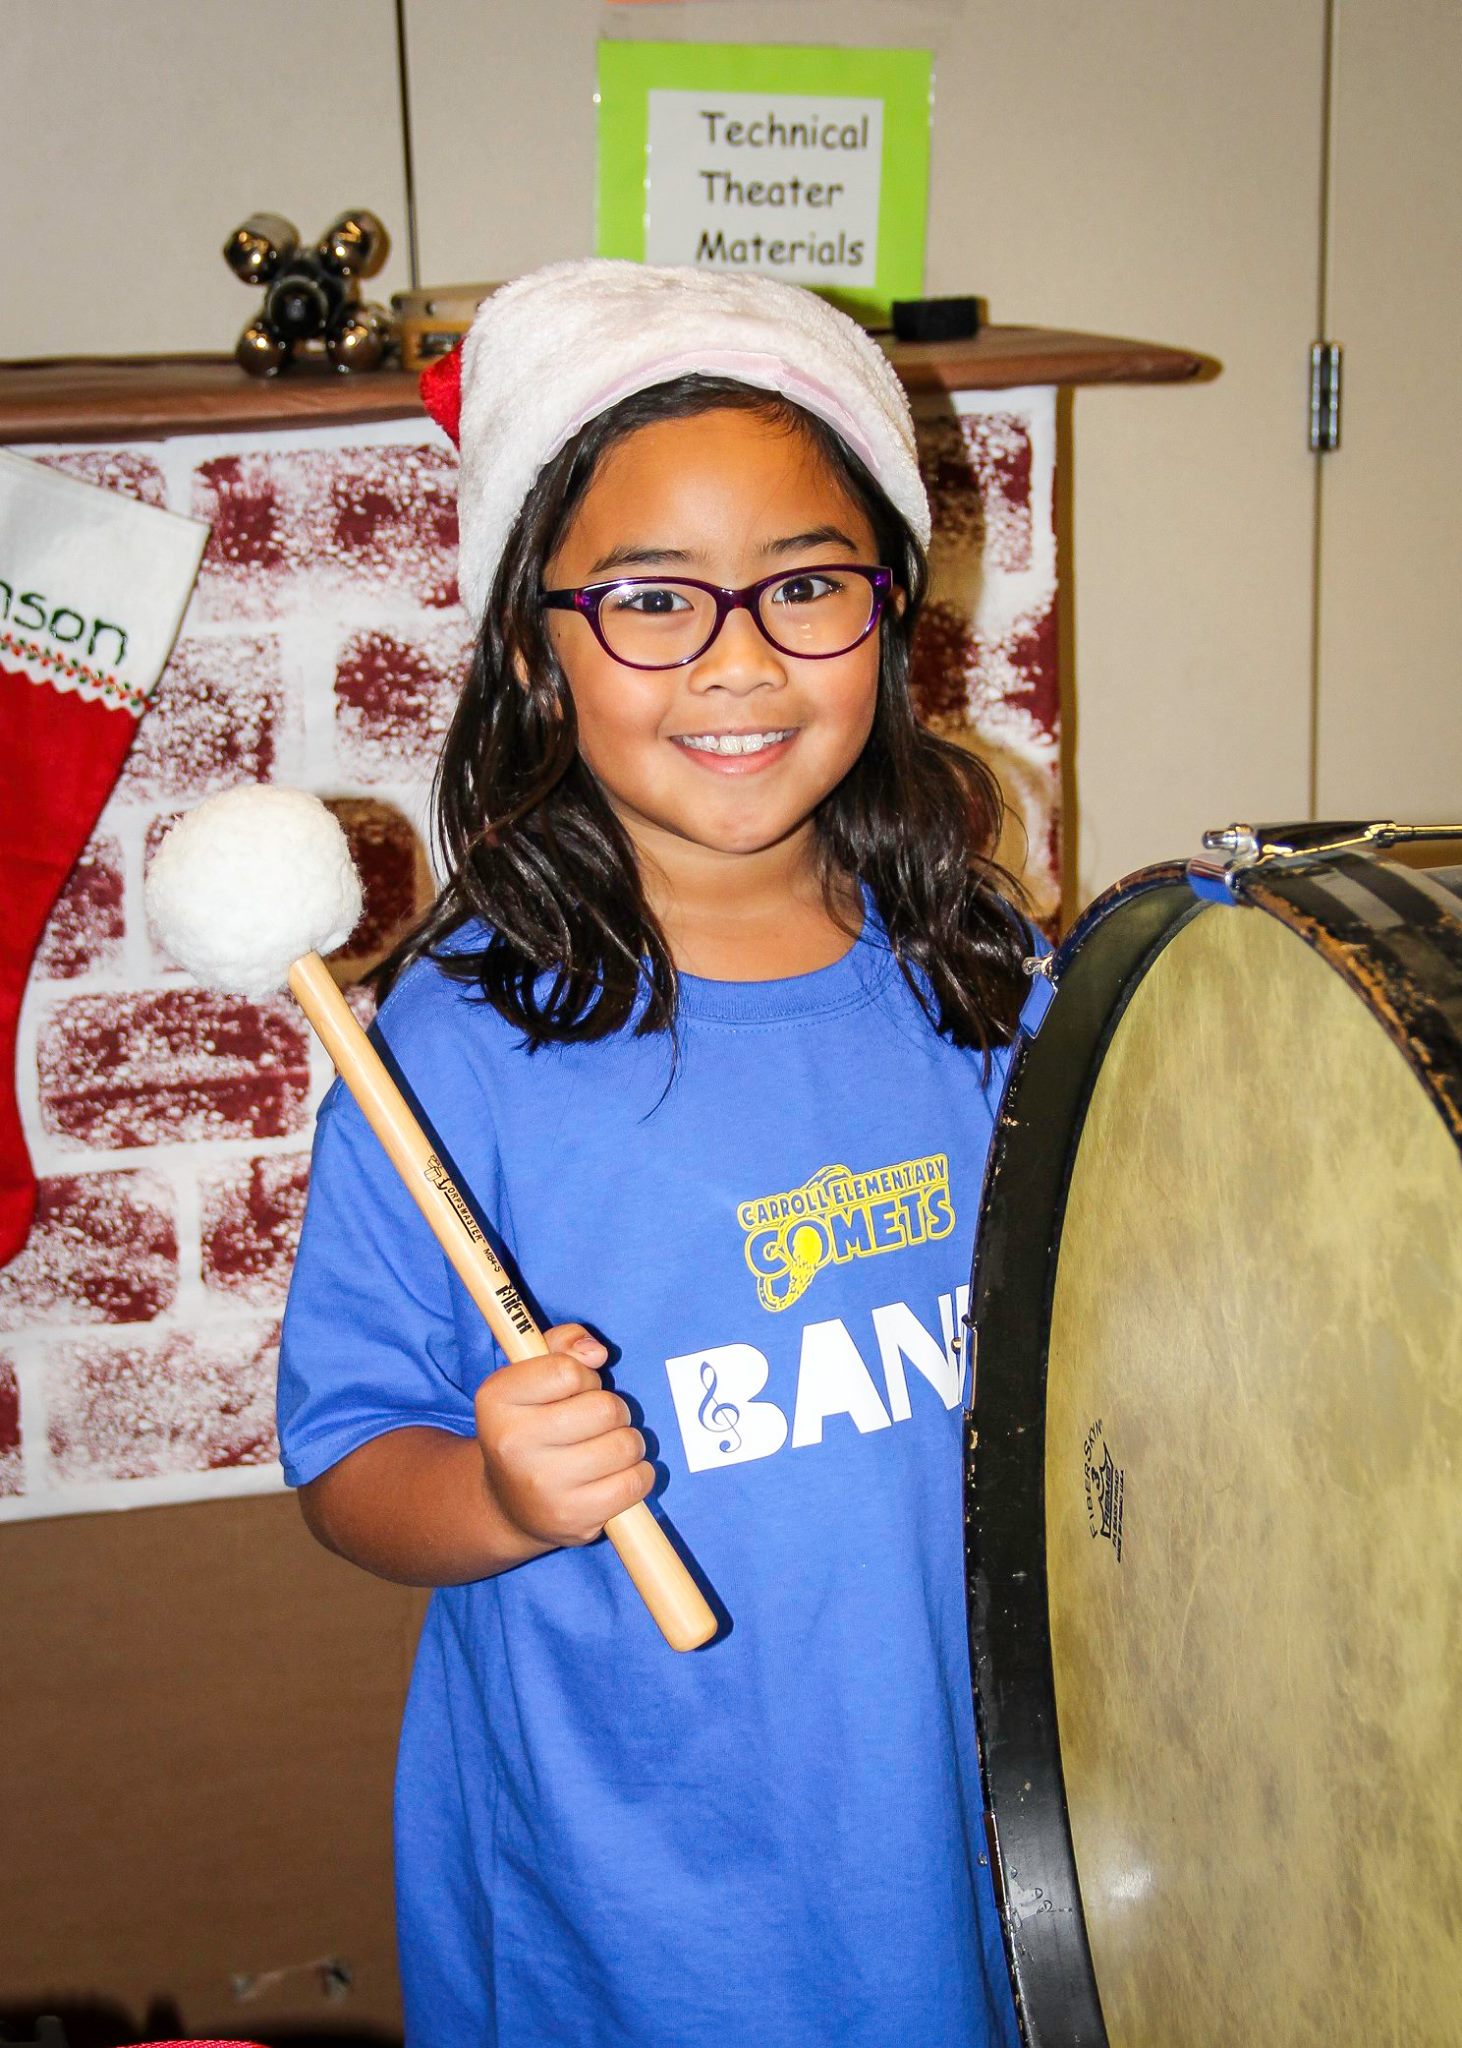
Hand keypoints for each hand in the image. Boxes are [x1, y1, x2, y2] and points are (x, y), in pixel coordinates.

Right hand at [474, 1322, 653, 1549]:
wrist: (508, 1505)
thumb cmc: (530, 1426)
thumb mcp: (530, 1376)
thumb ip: (562, 1343)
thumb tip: (597, 1352)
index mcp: (497, 1399)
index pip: (568, 1370)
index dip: (585, 1376)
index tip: (575, 1390)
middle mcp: (513, 1443)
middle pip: (605, 1408)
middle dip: (613, 1410)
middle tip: (596, 1423)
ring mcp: (543, 1485)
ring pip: (626, 1445)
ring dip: (628, 1443)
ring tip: (606, 1449)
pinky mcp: (573, 1518)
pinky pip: (635, 1482)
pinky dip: (638, 1474)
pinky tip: (616, 1474)